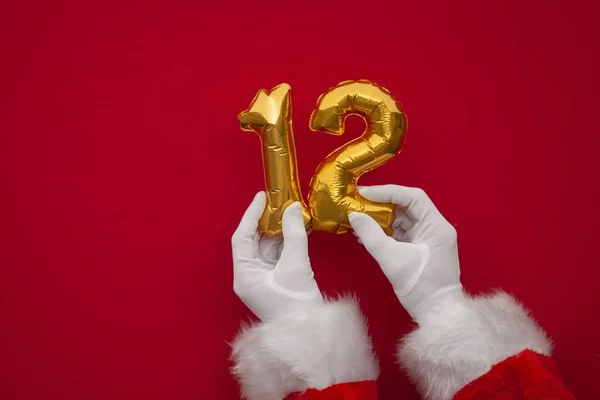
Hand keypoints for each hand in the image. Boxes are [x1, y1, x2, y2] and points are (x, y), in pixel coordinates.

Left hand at [232, 192, 322, 320]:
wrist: (310, 334)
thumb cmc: (296, 304)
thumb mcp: (295, 264)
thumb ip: (294, 233)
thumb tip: (292, 208)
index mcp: (244, 275)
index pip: (242, 237)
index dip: (252, 215)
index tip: (263, 197)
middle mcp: (249, 276)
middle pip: (254, 241)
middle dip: (267, 221)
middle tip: (279, 202)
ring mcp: (262, 280)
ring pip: (267, 248)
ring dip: (278, 231)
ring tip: (290, 212)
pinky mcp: (276, 282)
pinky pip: (277, 257)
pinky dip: (286, 243)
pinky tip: (296, 230)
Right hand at [348, 185, 462, 321]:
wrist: (438, 315)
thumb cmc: (420, 286)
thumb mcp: (392, 259)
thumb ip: (371, 235)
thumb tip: (354, 215)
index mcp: (436, 225)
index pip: (412, 197)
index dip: (388, 191)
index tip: (364, 194)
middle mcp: (435, 228)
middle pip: (407, 207)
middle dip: (382, 206)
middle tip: (358, 205)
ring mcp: (429, 240)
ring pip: (403, 221)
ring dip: (382, 221)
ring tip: (359, 221)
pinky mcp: (422, 251)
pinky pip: (402, 235)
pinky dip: (386, 234)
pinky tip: (367, 237)